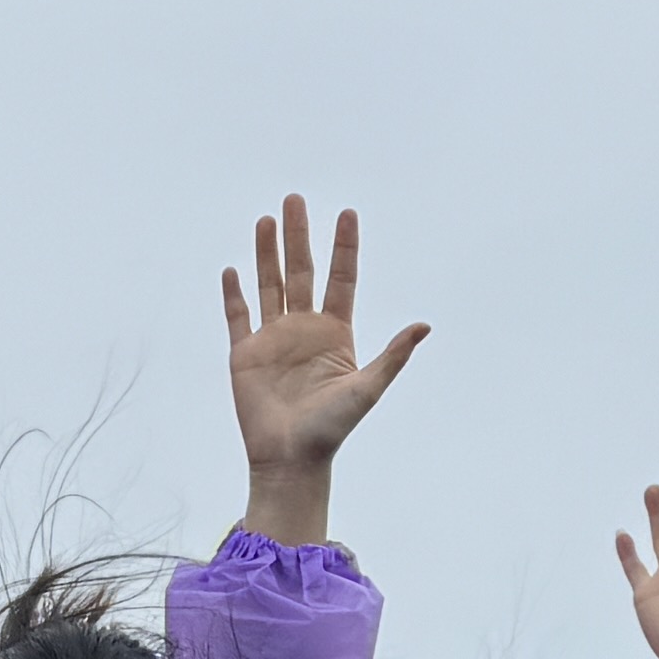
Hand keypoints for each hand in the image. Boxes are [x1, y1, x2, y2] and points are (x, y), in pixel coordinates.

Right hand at [217, 196, 427, 548]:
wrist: (291, 459)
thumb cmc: (332, 429)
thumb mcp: (367, 388)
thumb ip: (393, 355)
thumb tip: (424, 325)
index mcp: (335, 333)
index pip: (341, 279)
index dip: (344, 246)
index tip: (347, 213)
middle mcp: (304, 329)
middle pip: (302, 272)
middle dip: (299, 236)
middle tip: (295, 200)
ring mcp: (273, 339)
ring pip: (269, 285)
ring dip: (267, 254)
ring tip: (267, 219)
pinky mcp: (245, 354)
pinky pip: (238, 316)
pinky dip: (234, 294)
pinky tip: (234, 270)